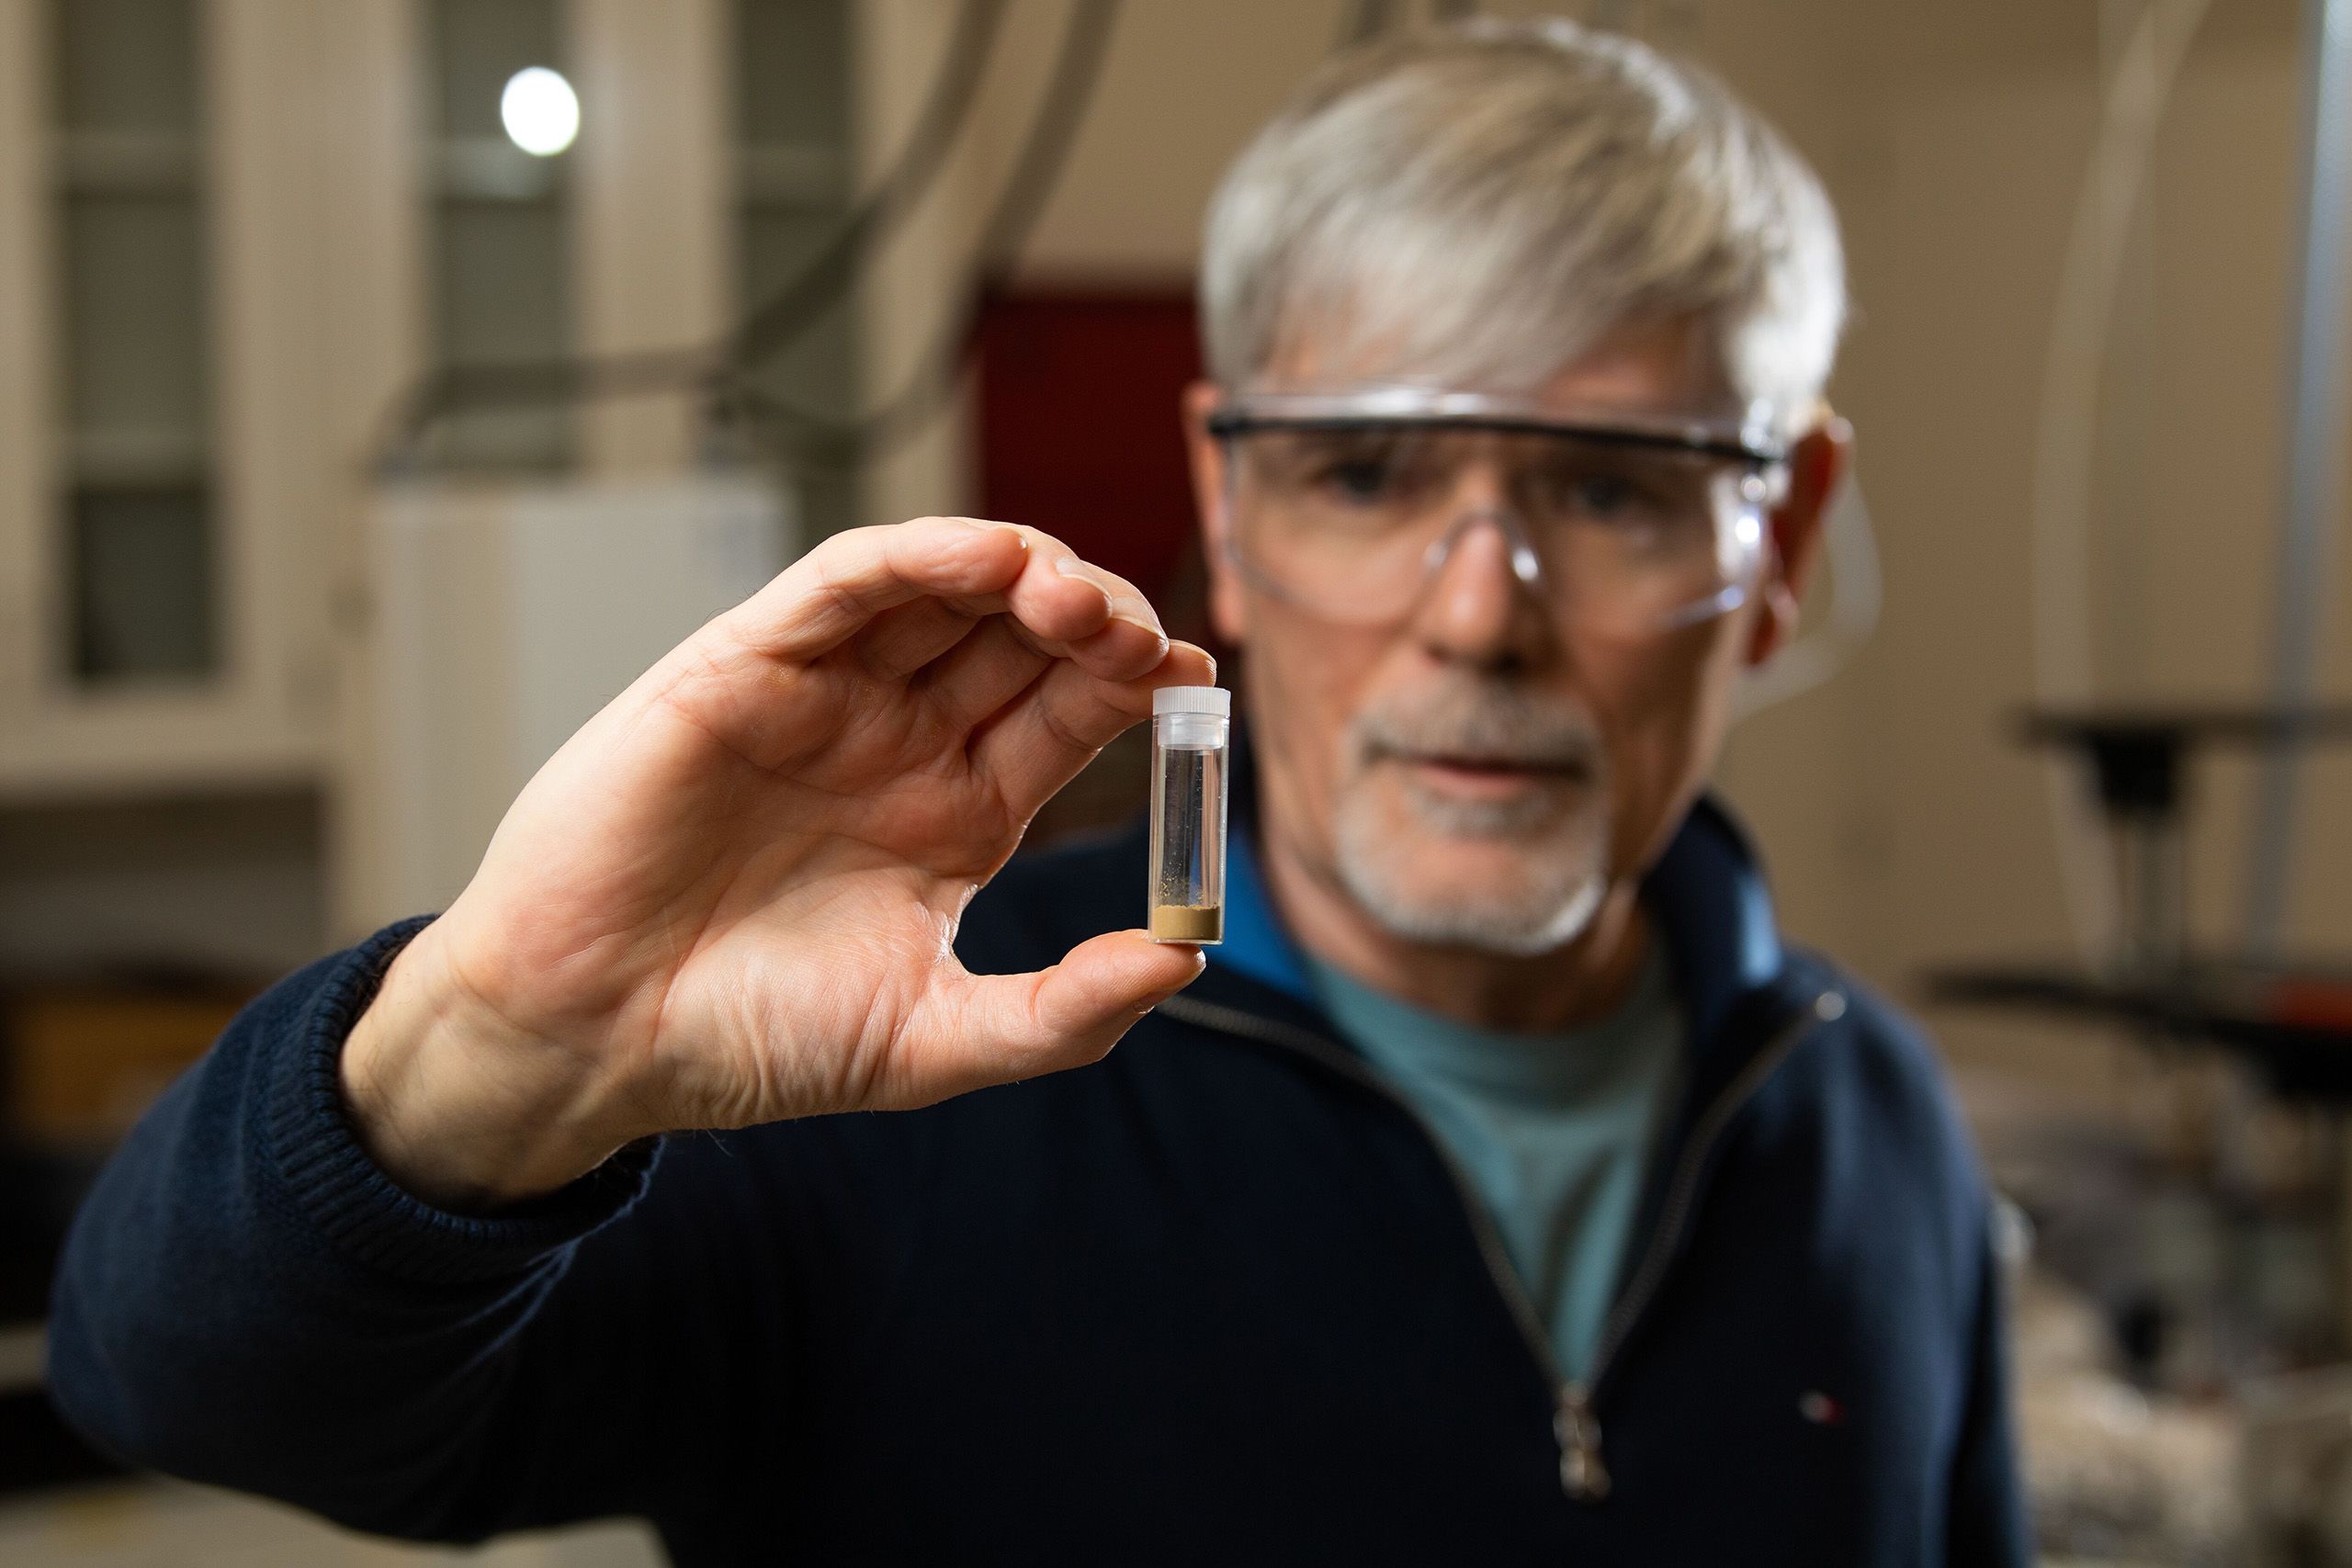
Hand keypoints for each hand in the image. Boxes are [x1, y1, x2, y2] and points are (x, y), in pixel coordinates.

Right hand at [341, 518, 1212, 1207]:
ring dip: (1027, 574)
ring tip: (1084, 602)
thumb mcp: (933, 1042)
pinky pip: (845, 583)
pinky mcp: (745, 665)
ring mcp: (828, 695)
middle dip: (1097, 622)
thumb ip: (1062, 1012)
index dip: (1139, 683)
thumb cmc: (750, 1040)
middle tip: (1146, 639)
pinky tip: (992, 559)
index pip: (1072, 712)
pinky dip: (920, 555)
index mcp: (960, 810)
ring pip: (947, 591)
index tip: (1200, 681)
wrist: (594, 1041)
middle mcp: (902, 737)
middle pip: (1026, 637)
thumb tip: (1182, 959)